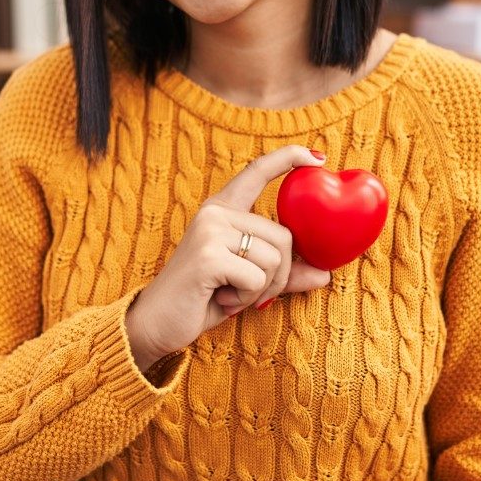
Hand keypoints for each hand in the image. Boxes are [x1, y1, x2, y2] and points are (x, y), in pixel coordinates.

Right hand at [125, 144, 333, 368]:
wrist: (156, 323)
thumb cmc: (203, 299)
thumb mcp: (248, 283)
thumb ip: (282, 275)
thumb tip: (324, 274)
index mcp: (222, 210)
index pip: (257, 171)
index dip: (289, 158)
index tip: (318, 157)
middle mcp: (215, 212)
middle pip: (284, 237)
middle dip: (279, 276)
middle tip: (247, 292)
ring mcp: (210, 231)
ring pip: (274, 259)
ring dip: (260, 290)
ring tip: (230, 295)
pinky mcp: (208, 256)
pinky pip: (257, 279)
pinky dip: (247, 298)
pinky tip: (221, 300)